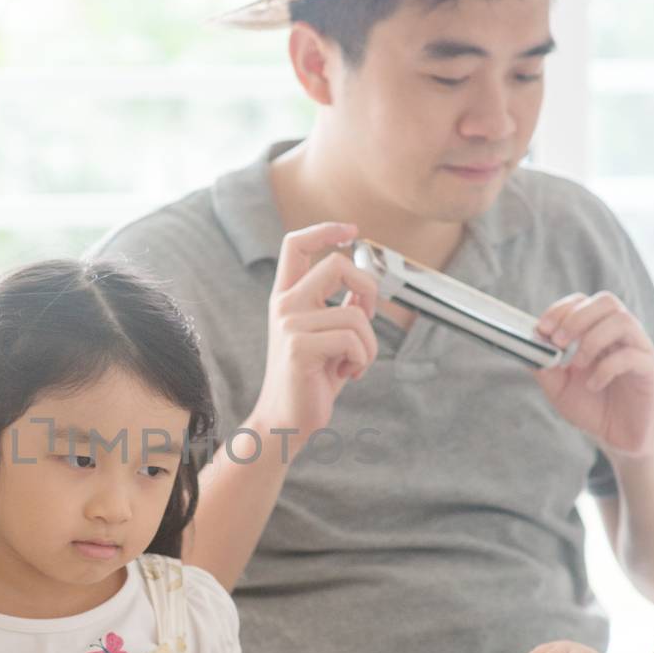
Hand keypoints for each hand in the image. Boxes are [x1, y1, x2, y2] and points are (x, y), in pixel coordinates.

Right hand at [251, 223, 379, 439]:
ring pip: (355, 313)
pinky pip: (352, 339)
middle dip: (368, 287)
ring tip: (354, 363)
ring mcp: (289, 324)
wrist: (285, 422)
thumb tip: (364, 287)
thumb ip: (341, 310)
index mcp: (287, 298)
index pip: (296, 245)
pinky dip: (362, 360)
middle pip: (336, 264)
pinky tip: (348, 375)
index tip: (351, 231)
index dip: (325, 230)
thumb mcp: (329, 339)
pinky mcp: (299, 347)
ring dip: (369, 343)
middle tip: (368, 317)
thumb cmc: (309, 382)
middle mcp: (284, 305)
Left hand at [533, 292, 653, 459]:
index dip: (561, 310)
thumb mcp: (558, 388)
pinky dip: (606, 368)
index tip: (542, 329)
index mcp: (598, 332)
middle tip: (558, 341)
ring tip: (576, 364)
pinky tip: (593, 385)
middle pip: (607, 301)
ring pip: (623, 321)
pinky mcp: (651, 370)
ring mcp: (639, 349)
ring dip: (592, 339)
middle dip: (577, 317)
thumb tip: (529, 345)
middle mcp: (621, 335)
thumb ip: (544, 366)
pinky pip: (633, 356)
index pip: (583, 301)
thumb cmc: (591, 408)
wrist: (618, 438)